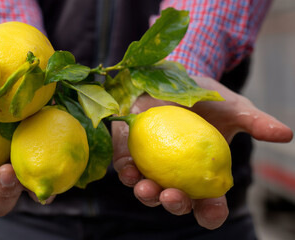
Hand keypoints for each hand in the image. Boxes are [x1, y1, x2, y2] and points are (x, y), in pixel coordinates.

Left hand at [112, 76, 292, 229]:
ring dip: (146, 194)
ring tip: (147, 188)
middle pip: (176, 201)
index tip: (212, 211)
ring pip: (147, 190)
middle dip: (175, 205)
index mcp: (205, 174)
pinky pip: (125, 166)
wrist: (178, 77)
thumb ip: (256, 123)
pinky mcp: (130, 150)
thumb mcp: (234, 109)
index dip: (211, 213)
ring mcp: (152, 165)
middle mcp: (177, 175)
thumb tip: (285, 134)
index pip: (210, 204)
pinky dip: (126, 170)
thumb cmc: (209, 99)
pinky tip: (128, 169)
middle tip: (173, 197)